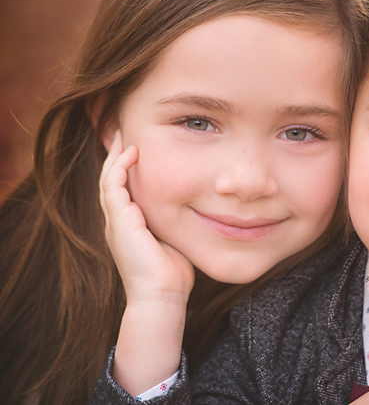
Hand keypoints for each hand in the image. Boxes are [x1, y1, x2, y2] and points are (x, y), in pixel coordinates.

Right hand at [100, 130, 194, 394]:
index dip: (127, 167)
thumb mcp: (175, 240)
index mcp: (128, 225)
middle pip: (111, 178)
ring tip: (126, 134)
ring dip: (116, 155)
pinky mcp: (120, 222)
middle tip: (125, 131)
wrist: (162, 297)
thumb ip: (178, 224)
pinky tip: (133, 153)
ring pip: (108, 178)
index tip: (138, 147)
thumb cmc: (172, 274)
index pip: (123, 188)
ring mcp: (116, 221)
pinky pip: (114, 187)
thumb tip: (199, 210)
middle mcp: (117, 221)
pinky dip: (121, 167)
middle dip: (117, 154)